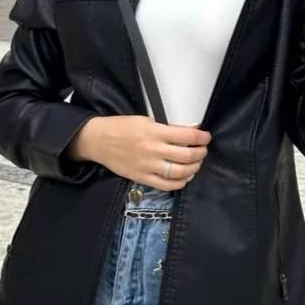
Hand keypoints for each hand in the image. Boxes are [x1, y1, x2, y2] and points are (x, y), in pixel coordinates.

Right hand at [68, 115, 211, 190]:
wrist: (98, 141)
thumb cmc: (121, 127)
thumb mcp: (144, 120)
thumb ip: (165, 127)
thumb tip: (188, 131)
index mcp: (154, 132)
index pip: (187, 136)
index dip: (201, 138)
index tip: (206, 137)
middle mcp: (153, 150)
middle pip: (187, 156)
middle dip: (200, 153)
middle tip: (203, 150)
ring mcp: (148, 166)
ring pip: (180, 172)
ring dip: (194, 168)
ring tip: (196, 164)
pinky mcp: (142, 178)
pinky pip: (166, 185)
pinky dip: (180, 182)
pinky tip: (185, 177)